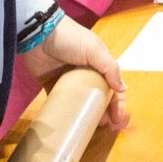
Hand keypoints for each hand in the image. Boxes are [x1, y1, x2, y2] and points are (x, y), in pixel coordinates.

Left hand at [21, 16, 129, 130]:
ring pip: (82, 102)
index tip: (118, 120)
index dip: (118, 103)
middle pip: (99, 96)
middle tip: (105, 126)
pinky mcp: (52, 86)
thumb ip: (110, 68)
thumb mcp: (94, 50)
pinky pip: (62, 102)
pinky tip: (71, 123)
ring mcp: (69, 80)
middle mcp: (86, 73)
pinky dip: (67, 112)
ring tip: (91, 127)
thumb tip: (124, 89)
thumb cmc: (71, 39)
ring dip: (88, 114)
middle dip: (105, 111)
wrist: (38, 34)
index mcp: (99, 63)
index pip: (113, 86)